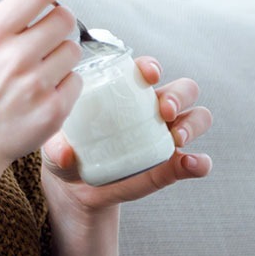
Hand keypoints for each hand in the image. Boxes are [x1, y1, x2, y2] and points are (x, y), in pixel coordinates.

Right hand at [0, 0, 82, 172]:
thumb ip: (11, 7)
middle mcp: (14, 57)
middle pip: (65, 18)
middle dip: (58, 24)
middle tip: (42, 39)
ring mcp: (36, 86)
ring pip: (74, 49)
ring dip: (61, 56)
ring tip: (37, 71)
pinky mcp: (54, 111)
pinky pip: (77, 80)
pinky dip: (64, 85)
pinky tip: (40, 94)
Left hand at [40, 56, 212, 213]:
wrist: (75, 189)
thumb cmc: (67, 153)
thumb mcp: (55, 147)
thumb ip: (57, 147)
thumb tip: (65, 152)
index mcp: (125, 93)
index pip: (146, 70)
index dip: (151, 66)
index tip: (148, 74)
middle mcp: (151, 110)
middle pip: (183, 89)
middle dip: (178, 95)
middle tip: (164, 110)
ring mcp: (166, 137)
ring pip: (198, 117)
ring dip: (193, 124)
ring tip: (177, 137)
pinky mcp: (172, 166)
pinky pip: (196, 161)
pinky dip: (199, 162)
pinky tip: (191, 165)